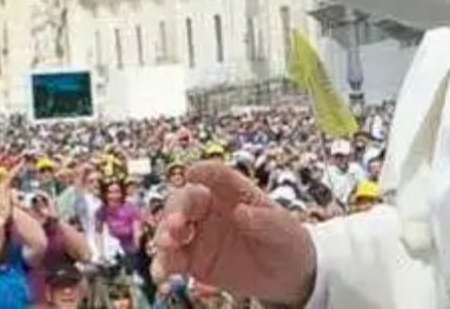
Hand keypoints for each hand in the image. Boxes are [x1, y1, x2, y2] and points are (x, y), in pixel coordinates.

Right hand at [152, 161, 316, 305]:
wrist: (287, 277)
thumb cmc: (286, 241)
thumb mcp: (283, 231)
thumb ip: (264, 221)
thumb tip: (241, 212)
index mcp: (232, 192)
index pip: (215, 175)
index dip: (202, 172)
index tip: (191, 174)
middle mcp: (210, 208)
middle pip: (185, 200)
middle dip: (175, 209)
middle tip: (175, 224)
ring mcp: (198, 234)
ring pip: (172, 228)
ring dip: (164, 235)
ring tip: (166, 245)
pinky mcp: (192, 259)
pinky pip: (173, 258)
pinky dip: (164, 262)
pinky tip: (162, 272)